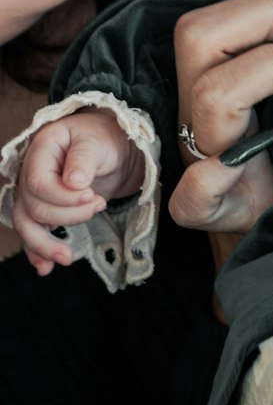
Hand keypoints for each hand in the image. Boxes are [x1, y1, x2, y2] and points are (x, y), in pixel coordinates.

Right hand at [11, 108, 142, 274]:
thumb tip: (73, 183)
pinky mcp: (45, 208)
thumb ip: (84, 159)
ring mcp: (35, 192)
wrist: (113, 145)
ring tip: (67, 258)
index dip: (62, 197)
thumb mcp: (98, 141)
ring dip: (45, 245)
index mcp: (42, 149)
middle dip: (67, 215)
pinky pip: (33, 232)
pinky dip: (37, 252)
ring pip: (28, 224)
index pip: (38, 183)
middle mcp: (32, 172)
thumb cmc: (104, 137)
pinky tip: (46, 268)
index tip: (91, 196)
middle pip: (35, 207)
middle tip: (99, 204)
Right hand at [168, 0, 272, 237]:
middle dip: (267, 26)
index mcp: (212, 66)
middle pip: (198, 32)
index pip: (219, 8)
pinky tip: (237, 171)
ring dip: (267, 80)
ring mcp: (195, 153)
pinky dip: (212, 181)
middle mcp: (195, 103)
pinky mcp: (202, 205)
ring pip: (210, 92)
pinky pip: (194, 193)